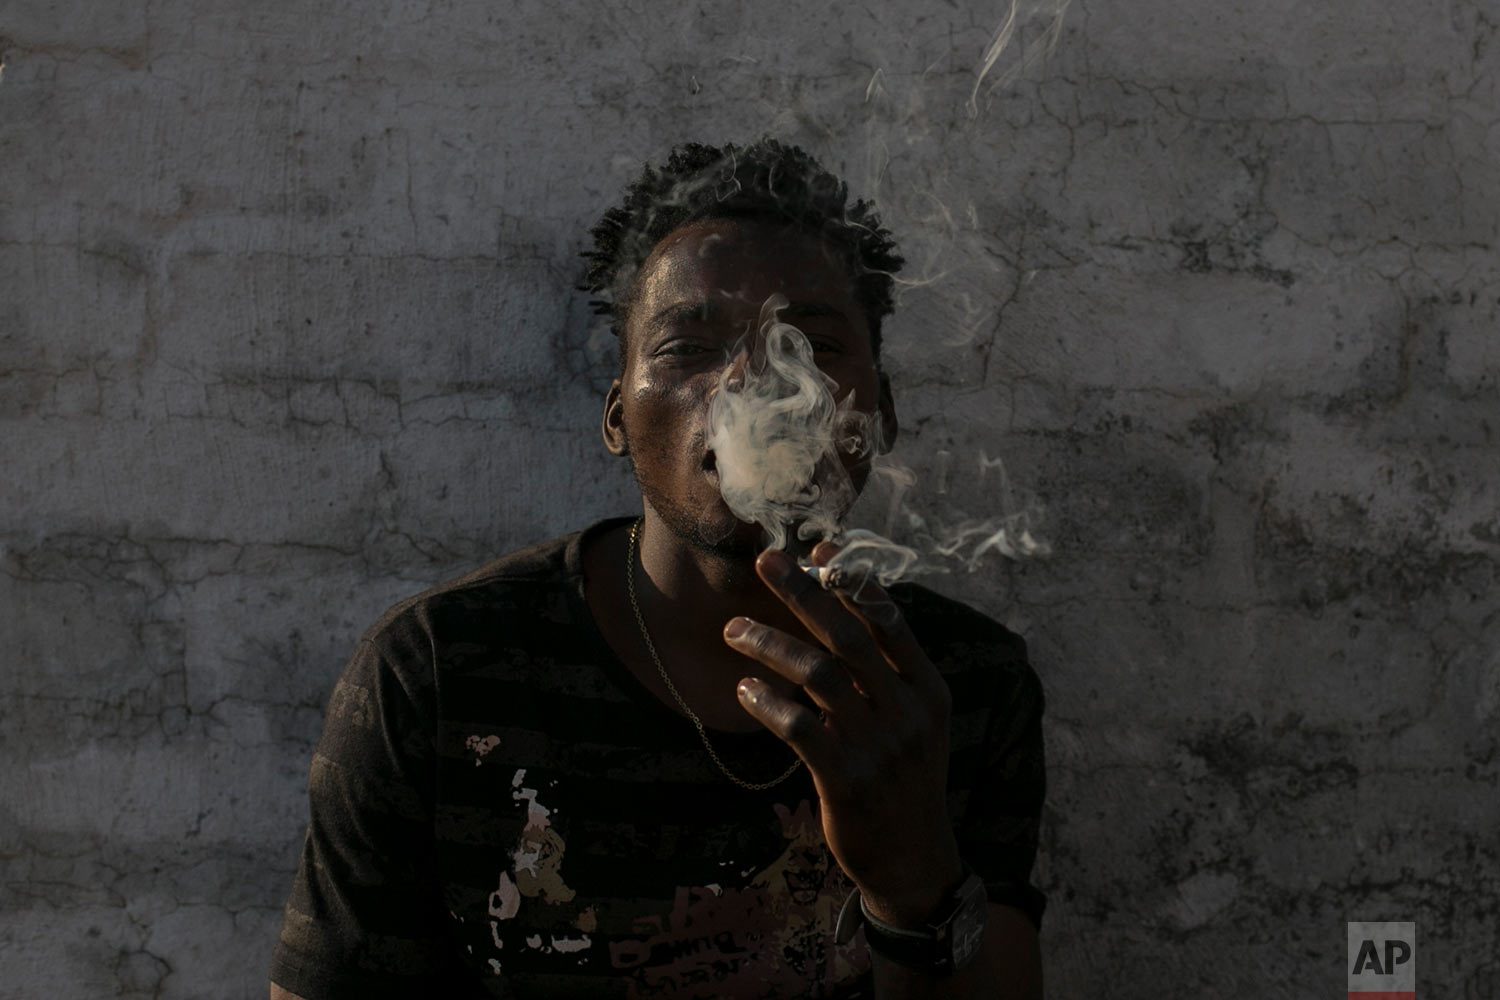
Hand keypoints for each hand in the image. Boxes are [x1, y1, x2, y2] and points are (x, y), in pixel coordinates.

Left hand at [723, 542, 963, 925]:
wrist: (912, 859)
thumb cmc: (903, 777)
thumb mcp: (914, 721)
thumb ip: (887, 670)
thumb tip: (845, 602)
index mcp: (928, 689)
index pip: (889, 619)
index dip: (851, 580)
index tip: (816, 549)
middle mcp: (908, 712)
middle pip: (848, 635)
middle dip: (803, 591)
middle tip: (765, 561)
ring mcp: (878, 746)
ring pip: (817, 673)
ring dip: (770, 644)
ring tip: (733, 630)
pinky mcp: (846, 779)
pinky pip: (798, 726)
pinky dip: (766, 701)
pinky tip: (744, 689)